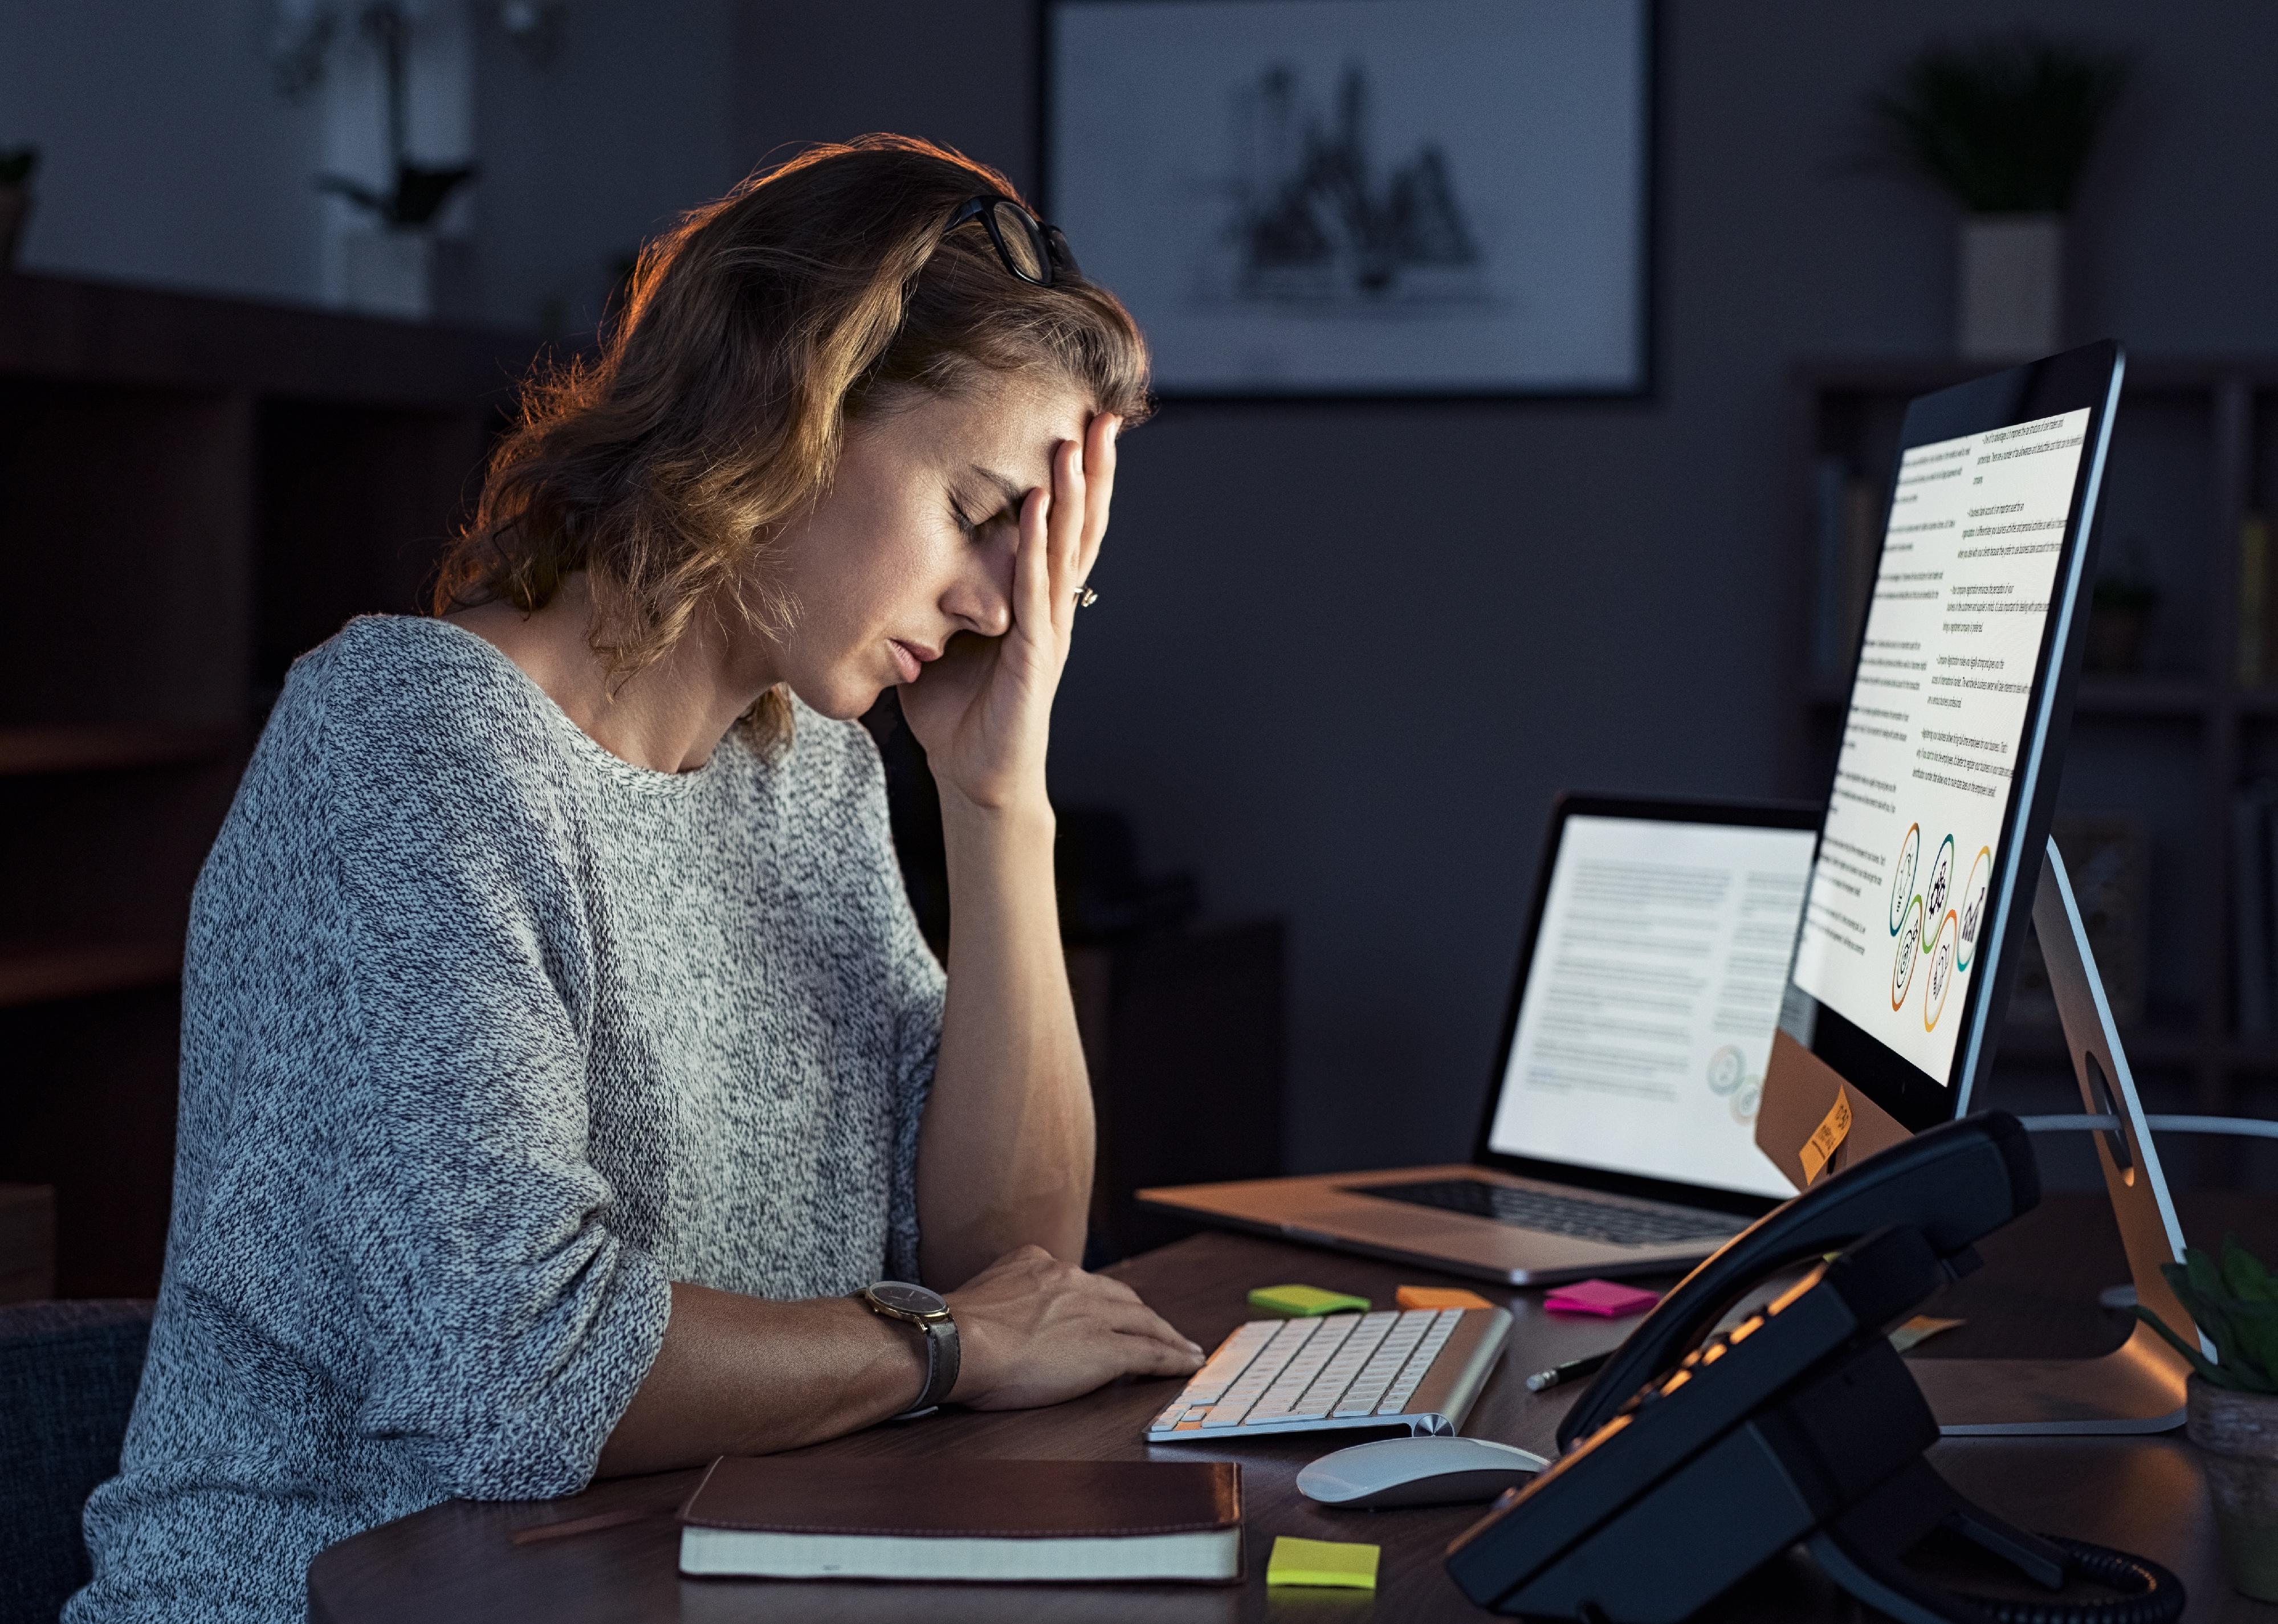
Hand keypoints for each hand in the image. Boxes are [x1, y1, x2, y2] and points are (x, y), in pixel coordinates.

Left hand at [898, 412, 1118, 811]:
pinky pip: (1037, 588)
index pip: (1065, 528)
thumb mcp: (943, 638)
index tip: (1086, 426)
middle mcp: (1053, 607)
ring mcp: (1049, 628)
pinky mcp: (1035, 653)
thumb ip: (939, 595)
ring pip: (1068, 548)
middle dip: (1094, 470)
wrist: (976, 776)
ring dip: (1073, 494)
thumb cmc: (960, 713)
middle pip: (1083, 526)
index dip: (1079, 480)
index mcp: (1038, 600)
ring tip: (1079, 443)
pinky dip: (1038, 544)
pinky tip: (1039, 506)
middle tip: (1106, 415)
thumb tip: (902, 553)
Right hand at [944, 1244, 1202, 1409]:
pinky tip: (1186, 1364)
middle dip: (1142, 1315)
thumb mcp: (979, 1297)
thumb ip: (1000, 1299)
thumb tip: (996, 1321)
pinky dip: (1173, 1358)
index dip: (1103, 1301)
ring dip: (1167, 1336)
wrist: (957, 1342)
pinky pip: (1150, 1352)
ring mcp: (1091, 1312)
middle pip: (1120, 1297)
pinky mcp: (1106, 1347)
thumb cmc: (952, 1333)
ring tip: (1184, 1349)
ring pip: (1144, 1321)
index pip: (1082, 1283)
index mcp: (1036, 1264)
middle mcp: (1070, 1280)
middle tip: (1160, 1331)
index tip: (1112, 1311)